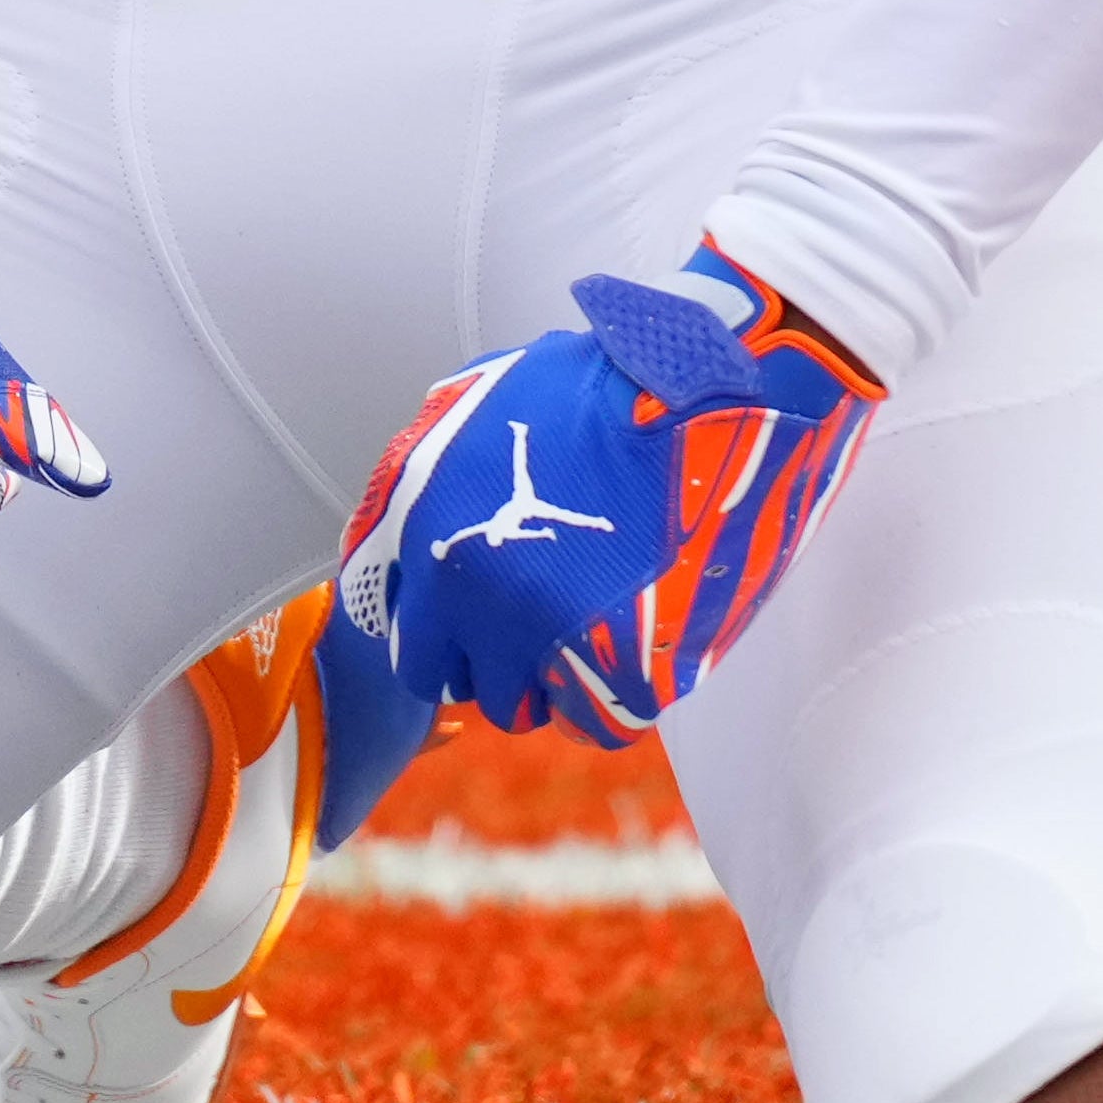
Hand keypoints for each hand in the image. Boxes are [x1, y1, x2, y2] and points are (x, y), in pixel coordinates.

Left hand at [333, 242, 880, 744]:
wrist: (707, 396)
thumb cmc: (604, 383)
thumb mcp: (486, 397)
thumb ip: (439, 457)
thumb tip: (424, 495)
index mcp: (424, 529)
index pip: (395, 624)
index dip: (438, 619)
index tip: (470, 613)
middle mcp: (463, 595)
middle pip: (442, 677)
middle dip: (481, 657)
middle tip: (530, 625)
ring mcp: (533, 641)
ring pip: (515, 706)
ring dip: (546, 677)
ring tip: (593, 623)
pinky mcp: (610, 677)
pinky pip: (596, 718)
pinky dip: (612, 693)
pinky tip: (634, 641)